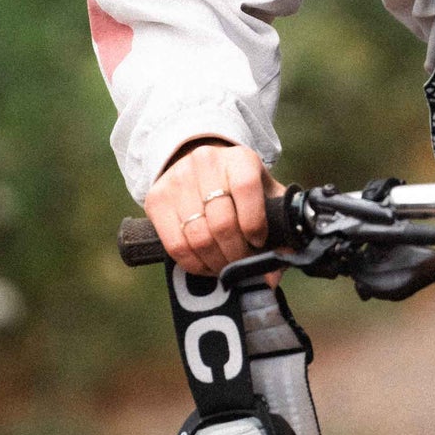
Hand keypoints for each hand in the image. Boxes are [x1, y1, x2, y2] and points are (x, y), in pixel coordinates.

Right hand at [145, 138, 282, 275]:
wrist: (202, 169)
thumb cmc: (242, 190)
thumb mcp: (266, 197)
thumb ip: (279, 230)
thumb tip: (272, 276)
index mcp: (240, 158)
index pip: (246, 189)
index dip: (254, 223)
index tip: (259, 241)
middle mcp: (205, 162)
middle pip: (222, 223)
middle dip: (237, 255)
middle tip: (243, 266)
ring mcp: (177, 180)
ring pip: (198, 238)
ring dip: (216, 263)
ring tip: (227, 268)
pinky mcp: (155, 199)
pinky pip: (175, 246)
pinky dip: (194, 264)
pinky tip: (206, 265)